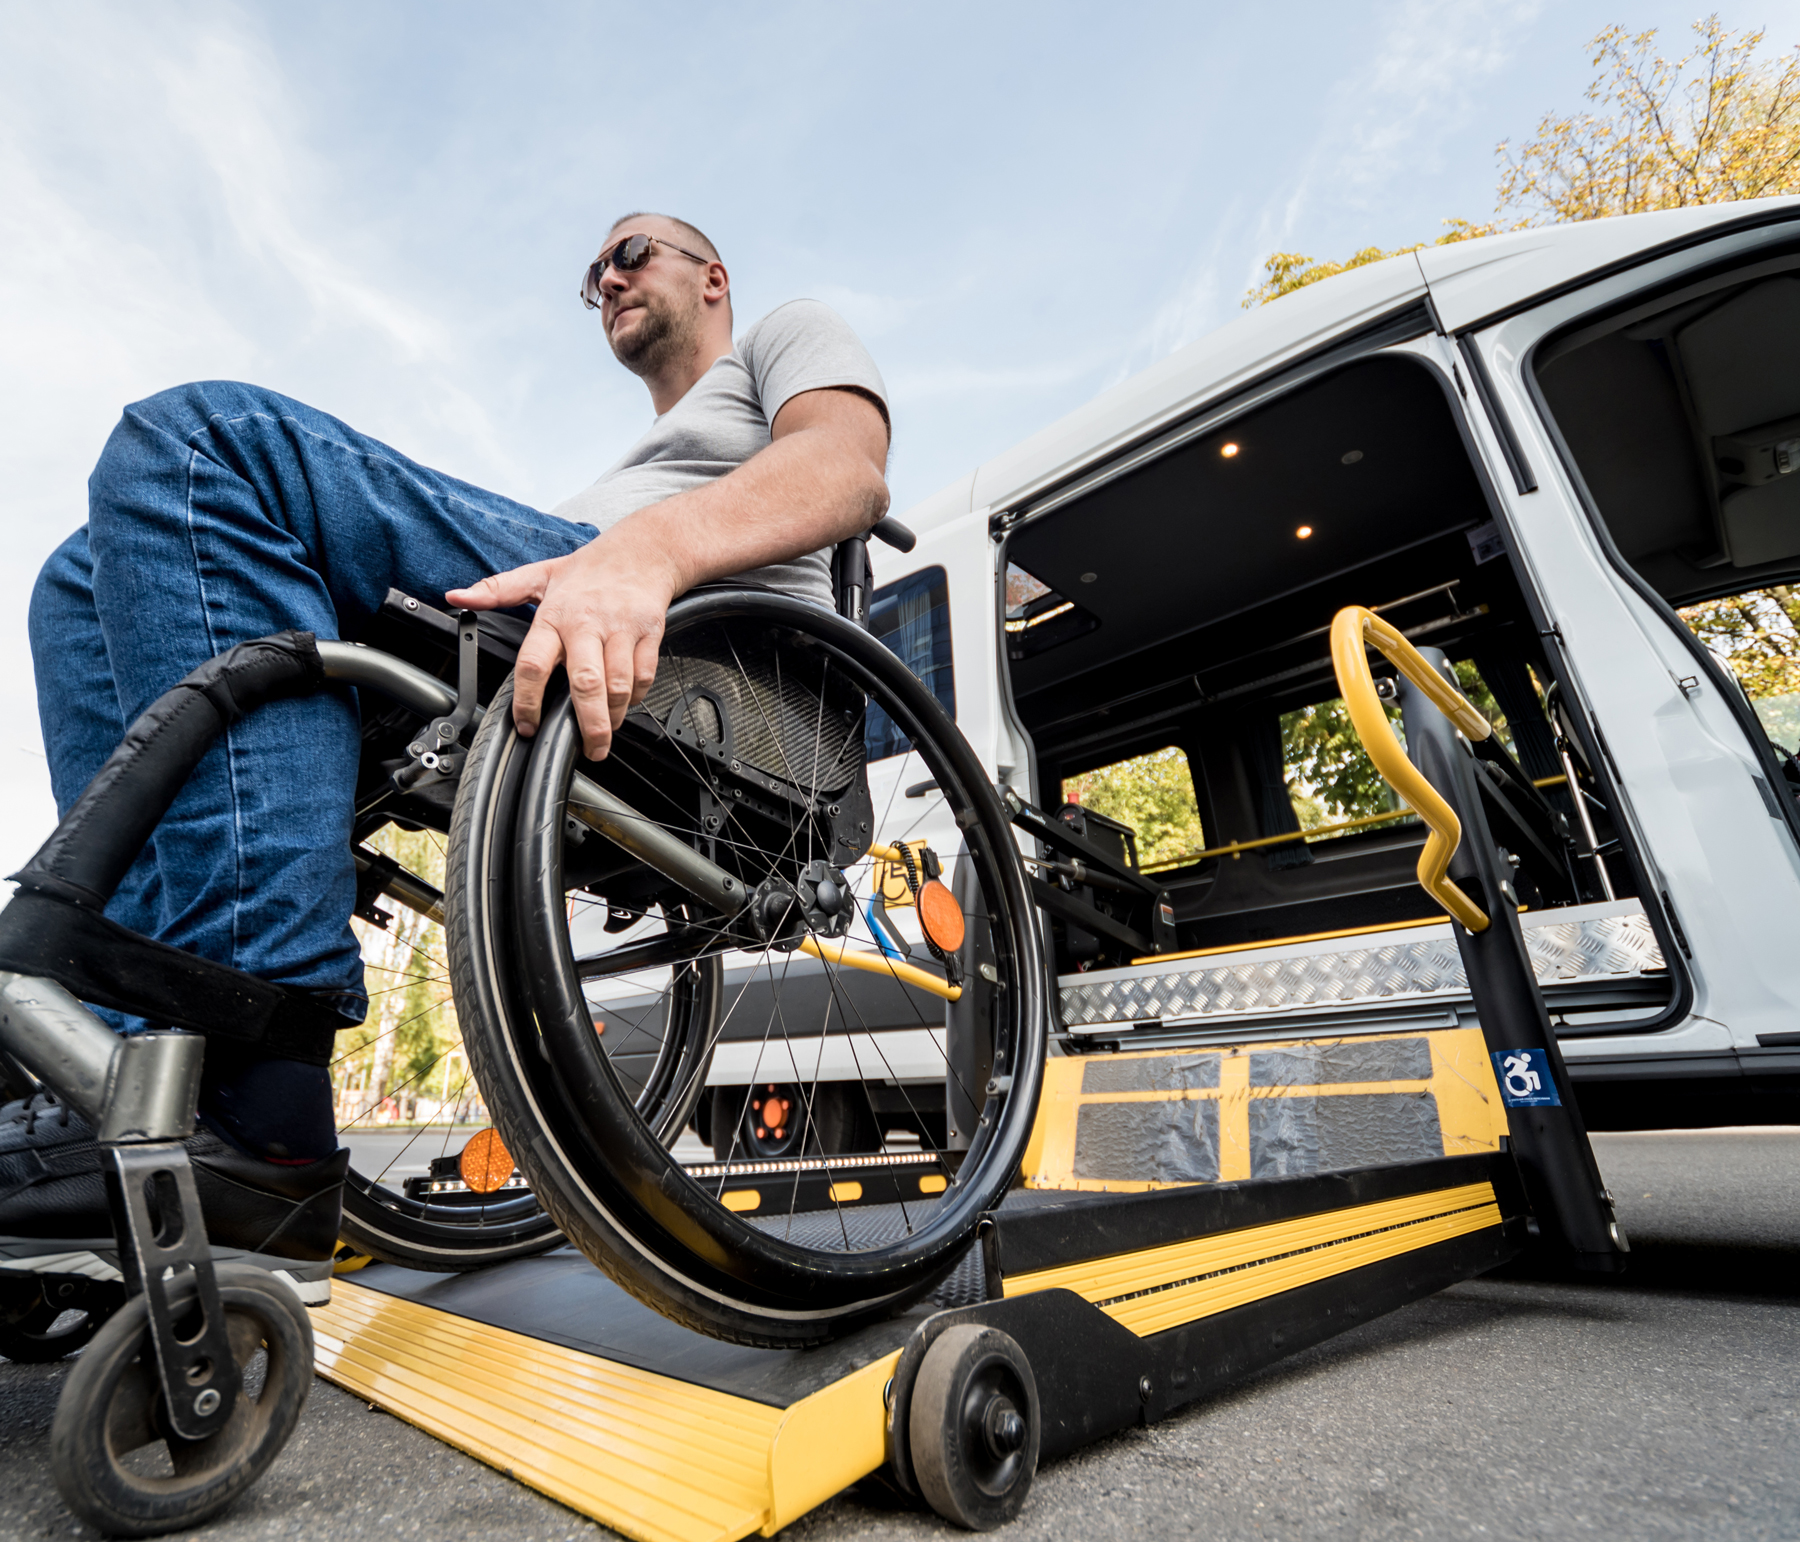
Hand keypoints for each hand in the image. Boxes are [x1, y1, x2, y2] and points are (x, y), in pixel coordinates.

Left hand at [446, 524, 684, 759]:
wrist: (643, 550)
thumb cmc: (589, 569)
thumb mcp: (538, 575)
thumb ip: (496, 590)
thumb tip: (457, 597)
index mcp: (555, 615)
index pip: (533, 664)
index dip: (527, 702)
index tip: (527, 726)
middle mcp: (587, 624)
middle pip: (586, 684)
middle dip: (589, 724)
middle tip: (589, 749)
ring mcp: (620, 629)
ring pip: (618, 685)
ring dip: (614, 716)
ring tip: (607, 730)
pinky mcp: (649, 633)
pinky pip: (643, 676)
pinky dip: (636, 696)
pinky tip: (626, 702)